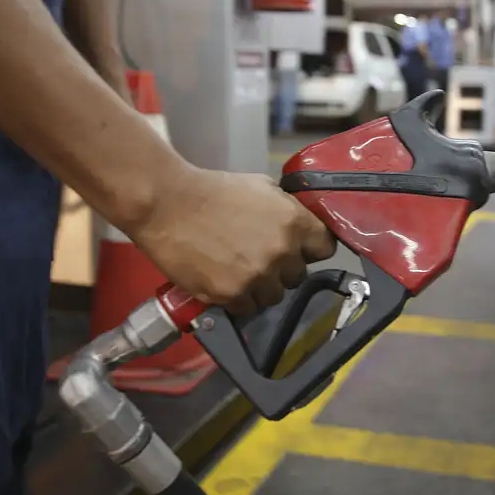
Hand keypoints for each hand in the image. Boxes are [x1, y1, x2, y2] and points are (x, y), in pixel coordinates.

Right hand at [130, 166, 336, 314]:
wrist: (169, 206)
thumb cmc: (214, 191)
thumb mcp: (262, 187)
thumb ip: (287, 209)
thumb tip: (300, 222)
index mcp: (295, 222)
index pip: (325, 249)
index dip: (311, 249)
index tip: (299, 249)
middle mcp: (283, 252)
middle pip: (298, 276)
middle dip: (283, 269)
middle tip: (259, 257)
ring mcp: (258, 276)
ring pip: (274, 296)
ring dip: (261, 288)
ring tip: (239, 271)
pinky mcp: (232, 295)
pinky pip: (247, 307)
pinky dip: (237, 299)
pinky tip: (224, 280)